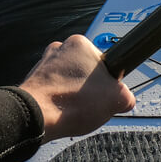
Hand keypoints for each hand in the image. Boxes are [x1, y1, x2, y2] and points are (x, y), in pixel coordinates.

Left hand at [19, 34, 134, 141]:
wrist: (37, 118)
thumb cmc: (71, 102)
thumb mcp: (117, 99)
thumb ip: (127, 95)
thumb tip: (125, 99)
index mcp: (80, 43)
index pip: (103, 62)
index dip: (108, 80)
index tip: (106, 92)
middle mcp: (59, 48)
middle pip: (85, 71)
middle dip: (90, 88)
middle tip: (92, 103)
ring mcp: (44, 64)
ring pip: (68, 81)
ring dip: (73, 94)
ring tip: (75, 110)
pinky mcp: (33, 81)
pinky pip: (53, 90)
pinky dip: (59, 101)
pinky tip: (62, 112)